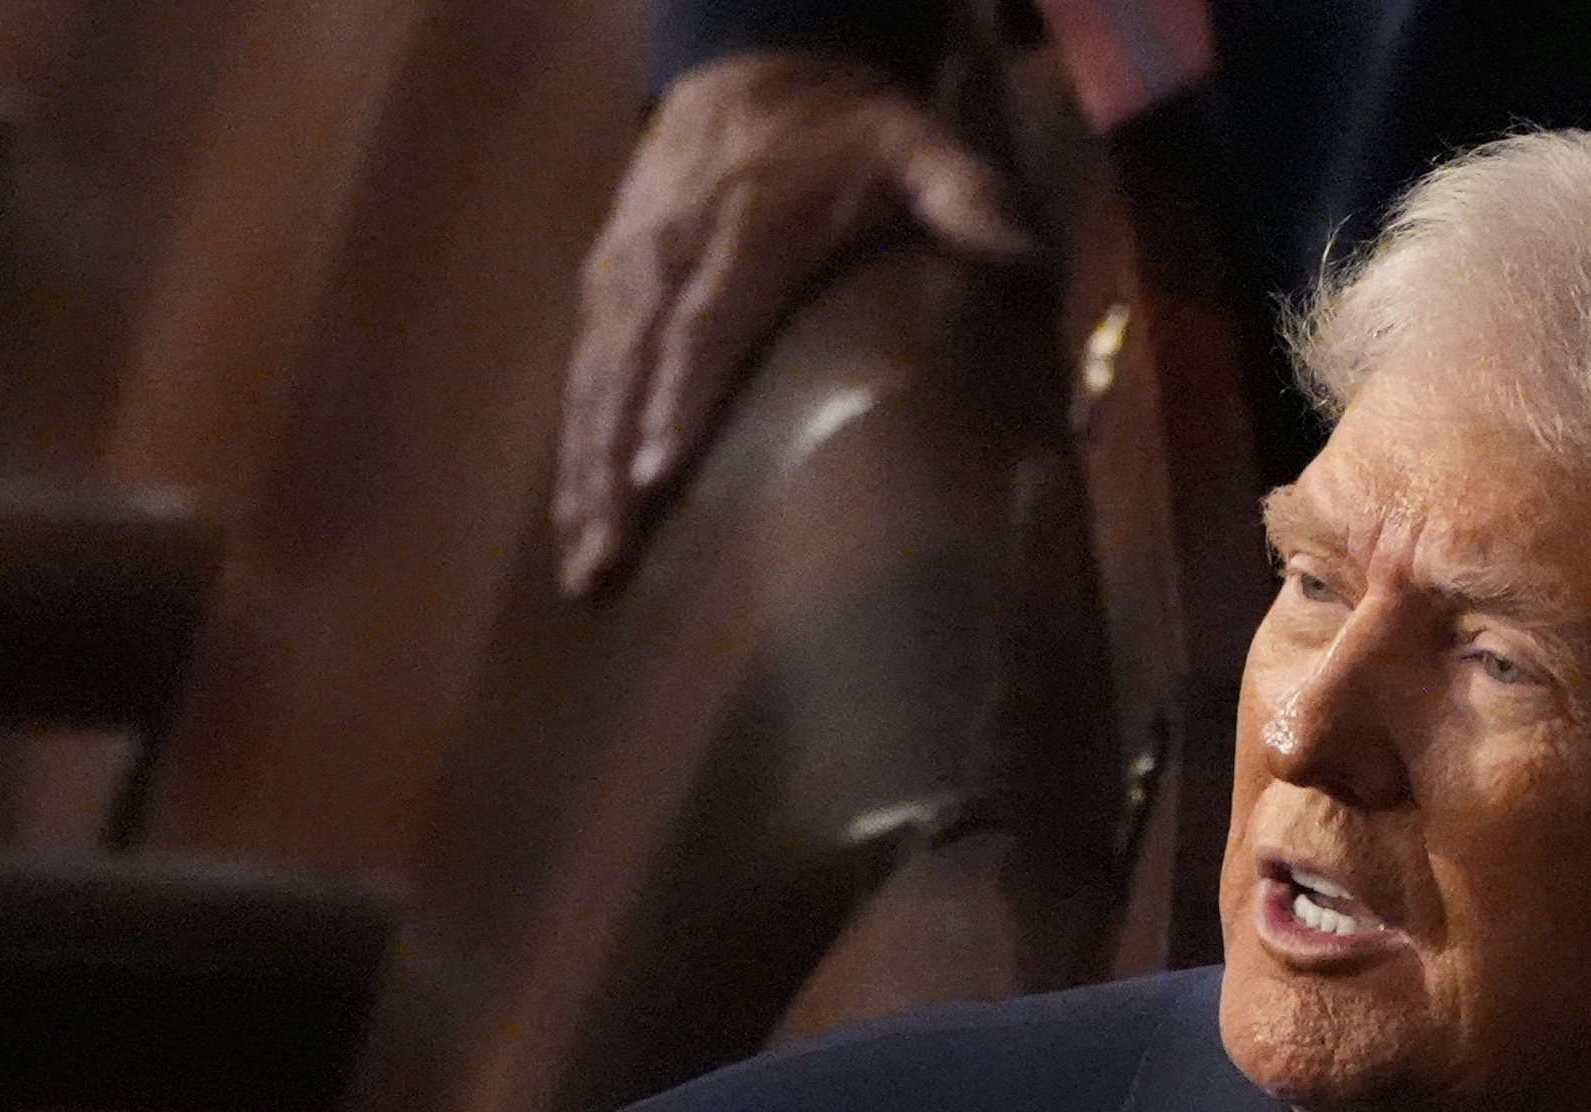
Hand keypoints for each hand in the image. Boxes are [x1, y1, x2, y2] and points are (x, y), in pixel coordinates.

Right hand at [553, 48, 1031, 596]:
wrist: (758, 64)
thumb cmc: (847, 133)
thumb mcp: (916, 143)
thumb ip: (963, 194)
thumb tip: (1017, 251)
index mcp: (743, 234)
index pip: (705, 328)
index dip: (677, 403)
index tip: (657, 477)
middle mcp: (669, 257)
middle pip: (635, 376)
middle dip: (614, 473)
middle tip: (609, 563)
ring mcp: (628, 273)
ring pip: (596, 385)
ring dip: (583, 478)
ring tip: (586, 568)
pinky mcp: (605, 286)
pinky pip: (582, 375)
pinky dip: (573, 447)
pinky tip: (577, 519)